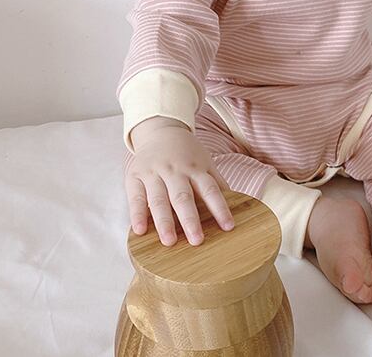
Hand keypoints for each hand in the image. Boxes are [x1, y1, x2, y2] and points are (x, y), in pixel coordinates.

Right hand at [124, 125, 234, 245]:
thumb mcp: (205, 161)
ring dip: (164, 221)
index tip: (228, 227)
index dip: (220, 208)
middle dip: (190, 219)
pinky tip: (140, 230)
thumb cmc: (187, 153)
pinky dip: (137, 214)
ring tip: (169, 241)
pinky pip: (135, 197)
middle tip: (197, 241)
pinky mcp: (135, 176)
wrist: (161, 130)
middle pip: (183, 196)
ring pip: (159, 199)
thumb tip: (236, 201)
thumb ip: (217, 181)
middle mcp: (175, 171)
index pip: (210, 190)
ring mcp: (154, 173)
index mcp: (195, 168)